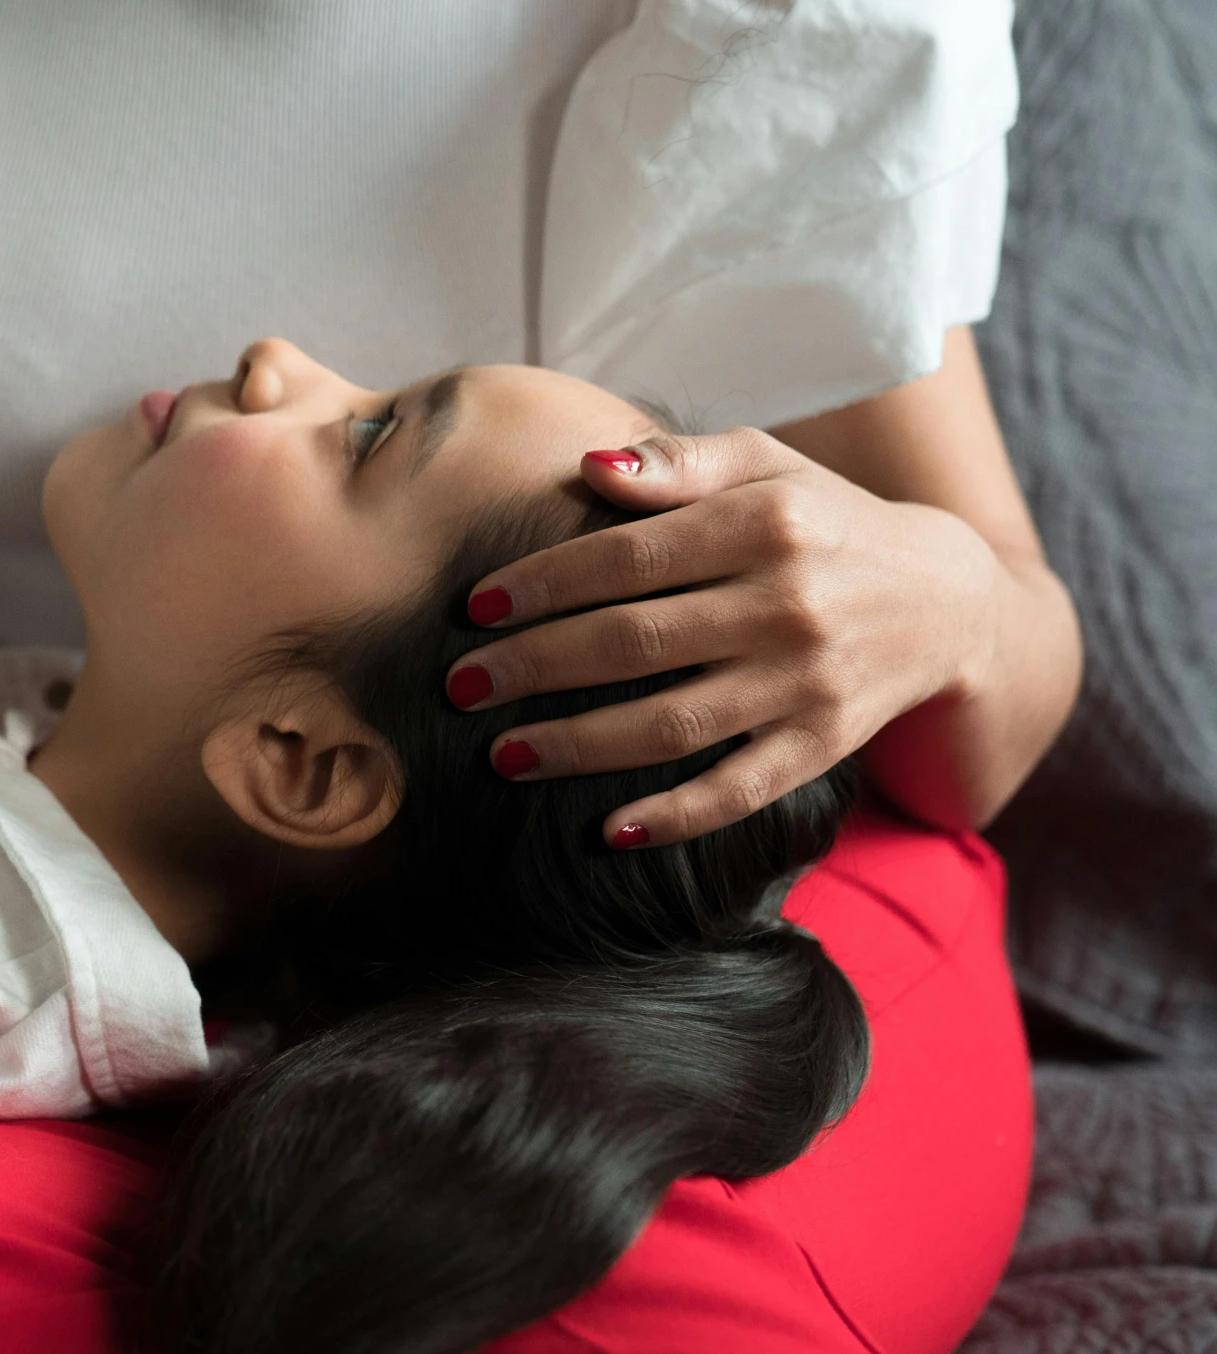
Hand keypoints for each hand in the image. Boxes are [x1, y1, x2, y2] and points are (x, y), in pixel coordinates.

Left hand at [446, 429, 1001, 846]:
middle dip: (535, 668)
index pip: (628, 557)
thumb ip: (678, 464)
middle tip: (461, 687)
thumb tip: (590, 466)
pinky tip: (608, 831)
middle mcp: (788, 604)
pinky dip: (676, 817)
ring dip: (580, 745)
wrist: (950, 600)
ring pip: (674, 723)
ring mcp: (807, 682)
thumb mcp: (766, 465)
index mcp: (765, 524)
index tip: (475, 609)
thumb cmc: (823, 522)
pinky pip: (741, 791)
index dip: (543, 584)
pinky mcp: (825, 745)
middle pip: (635, 643)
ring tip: (503, 755)